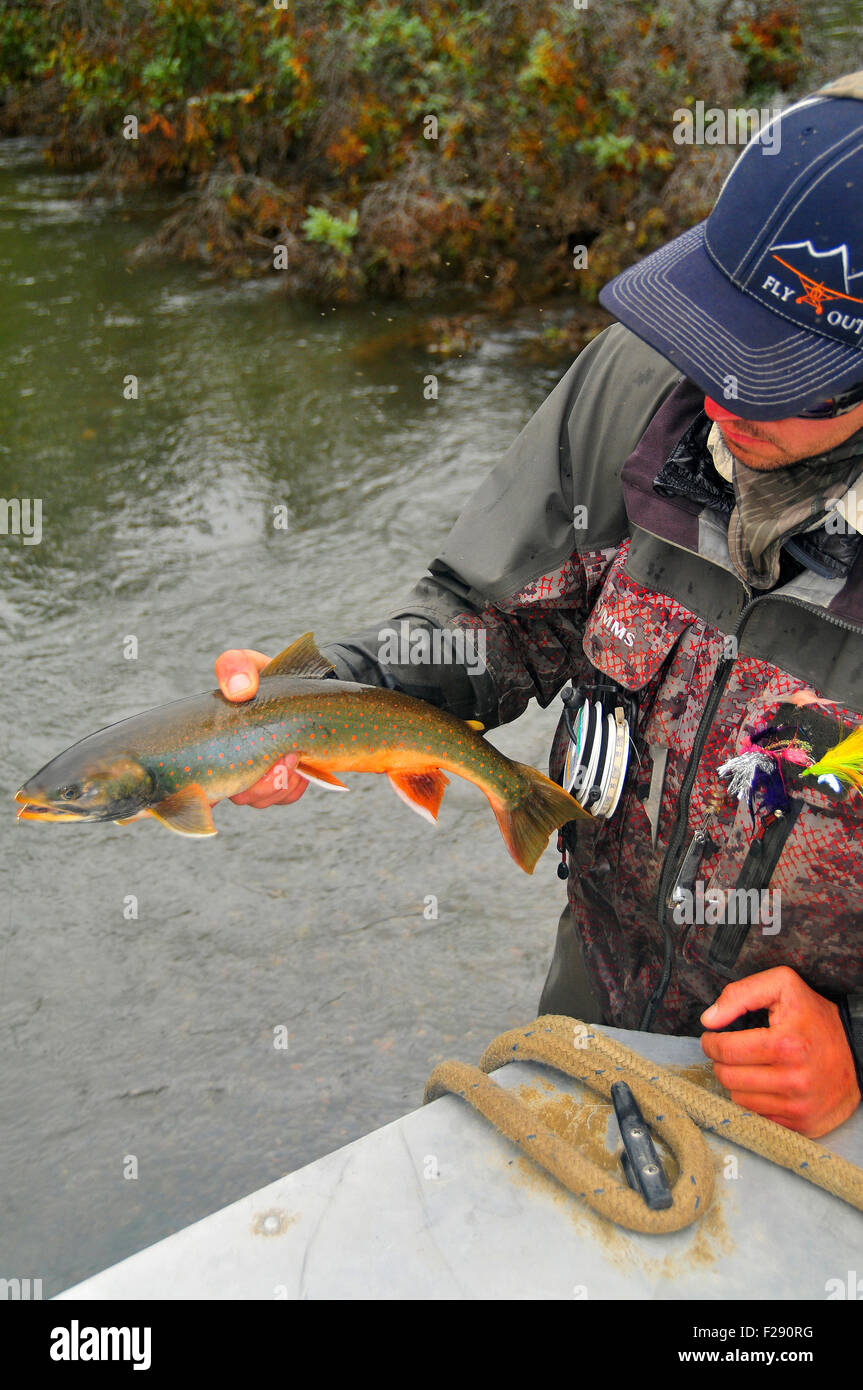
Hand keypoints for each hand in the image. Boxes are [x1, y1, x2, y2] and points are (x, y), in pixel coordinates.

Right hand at [214, 648, 308, 806]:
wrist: (304, 686)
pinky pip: (285, 798)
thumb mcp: (246, 663)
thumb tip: (240, 691)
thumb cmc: (265, 678)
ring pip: (260, 800)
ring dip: (280, 782)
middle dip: (260, 783)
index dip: (202, 793)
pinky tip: (303, 763)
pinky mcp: (281, 783)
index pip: (192, 783)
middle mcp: (226, 767)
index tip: (233, 776)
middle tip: (283, 756)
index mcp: (209, 745)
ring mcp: (254, 778)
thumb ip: (235, 666)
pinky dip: (295, 784)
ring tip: (295, 755)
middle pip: (234, 796)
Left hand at [700, 966, 860, 1136]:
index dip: (711, 1042)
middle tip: (728, 1051)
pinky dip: (754, 1100)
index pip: (726, 1050)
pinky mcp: (803, 1124)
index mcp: (786, 1044)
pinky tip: (763, 1084)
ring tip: (747, 1066)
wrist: (859, 1052)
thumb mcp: (783, 986)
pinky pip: (758, 1116)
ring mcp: (799, 1106)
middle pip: (729, 1078)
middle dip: (721, 1062)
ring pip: (739, 1100)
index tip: (712, 1038)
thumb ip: (740, 994)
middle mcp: (794, 1080)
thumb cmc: (816, 1017)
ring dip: (736, 1082)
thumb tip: (708, 1019)